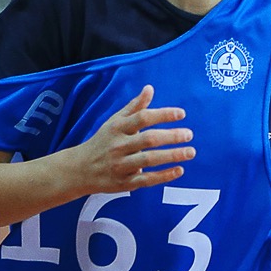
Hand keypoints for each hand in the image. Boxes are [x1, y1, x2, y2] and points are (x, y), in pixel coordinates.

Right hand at [72, 85, 193, 193]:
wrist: (80, 169)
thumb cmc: (103, 141)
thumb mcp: (115, 121)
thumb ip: (135, 106)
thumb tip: (150, 88)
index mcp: (118, 128)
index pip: (143, 118)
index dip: (163, 114)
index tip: (181, 114)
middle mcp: (119, 146)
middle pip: (148, 139)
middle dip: (171, 136)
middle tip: (189, 134)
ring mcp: (121, 165)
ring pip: (149, 160)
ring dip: (172, 156)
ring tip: (190, 152)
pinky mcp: (124, 182)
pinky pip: (146, 180)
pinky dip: (164, 175)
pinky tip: (179, 170)